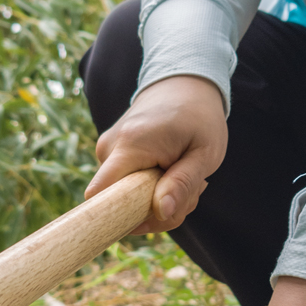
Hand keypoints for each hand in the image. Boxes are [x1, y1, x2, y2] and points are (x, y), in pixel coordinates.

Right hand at [85, 75, 227, 233]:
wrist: (183, 82)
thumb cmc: (199, 117)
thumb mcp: (204, 153)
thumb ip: (183, 184)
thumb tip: (161, 213)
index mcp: (130, 146)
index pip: (101, 197)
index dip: (118, 220)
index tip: (148, 222)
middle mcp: (109, 149)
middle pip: (119, 207)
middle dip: (156, 212)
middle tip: (189, 193)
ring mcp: (106, 152)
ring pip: (126, 201)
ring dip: (158, 201)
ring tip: (182, 175)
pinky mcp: (111, 157)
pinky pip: (127, 189)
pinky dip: (152, 191)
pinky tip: (170, 172)